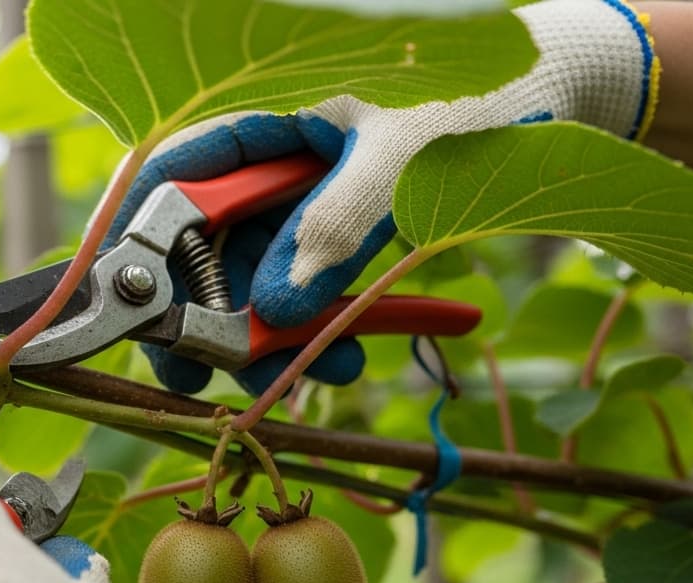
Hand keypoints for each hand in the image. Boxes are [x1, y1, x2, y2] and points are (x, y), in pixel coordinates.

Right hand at [103, 0, 657, 394]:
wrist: (554, 96)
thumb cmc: (475, 100)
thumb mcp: (401, 162)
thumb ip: (332, 231)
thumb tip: (272, 315)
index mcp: (266, 111)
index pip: (174, 173)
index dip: (141, 243)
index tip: (138, 310)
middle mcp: (269, 160)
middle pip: (205, 248)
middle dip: (212, 317)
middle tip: (215, 376)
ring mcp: (298, 200)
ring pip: (252, 283)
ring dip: (276, 339)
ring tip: (326, 369)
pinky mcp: (330, 234)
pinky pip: (303, 292)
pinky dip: (320, 331)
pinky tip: (352, 356)